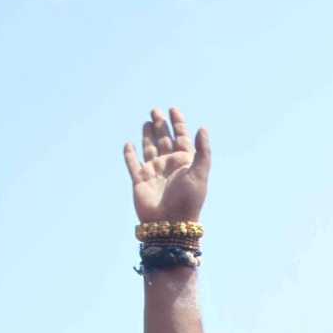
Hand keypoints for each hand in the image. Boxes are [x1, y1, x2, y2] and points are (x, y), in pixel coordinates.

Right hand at [123, 107, 209, 225]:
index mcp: (183, 162)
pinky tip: (129, 144)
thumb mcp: (199, 174)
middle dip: (160, 125)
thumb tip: (203, 127)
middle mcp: (168, 165)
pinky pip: (132, 163)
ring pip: (149, 148)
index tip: (173, 109)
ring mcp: (153, 172)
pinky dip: (129, 154)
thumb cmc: (187, 200)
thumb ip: (202, 151)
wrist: (170, 223)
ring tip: (147, 122)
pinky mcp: (139, 180)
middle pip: (163, 139)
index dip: (178, 123)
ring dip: (148, 135)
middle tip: (155, 110)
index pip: (181, 137)